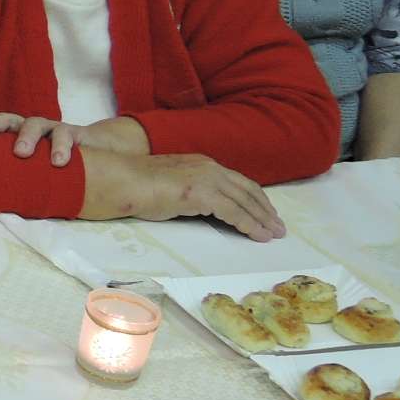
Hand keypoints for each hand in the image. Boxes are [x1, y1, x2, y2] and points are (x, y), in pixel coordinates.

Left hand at [0, 112, 98, 166]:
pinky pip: (66, 136)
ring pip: (36, 125)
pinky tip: (59, 162)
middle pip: (9, 120)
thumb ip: (12, 174)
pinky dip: (61, 147)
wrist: (97, 153)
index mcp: (15, 135)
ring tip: (22, 153)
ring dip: (28, 138)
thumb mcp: (31, 169)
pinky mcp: (73, 134)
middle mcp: (30, 129)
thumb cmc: (52, 165)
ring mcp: (50, 129)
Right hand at [120, 152, 286, 240]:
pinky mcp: (203, 194)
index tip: (265, 212)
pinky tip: (258, 235)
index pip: (238, 181)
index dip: (255, 198)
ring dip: (262, 219)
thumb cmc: (136, 186)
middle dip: (265, 209)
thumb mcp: (171, 184)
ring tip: (274, 234)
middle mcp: (210, 167)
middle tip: (277, 226)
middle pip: (248, 190)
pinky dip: (249, 225)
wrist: (122, 182)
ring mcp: (207, 179)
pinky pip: (234, 212)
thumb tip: (201, 207)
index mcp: (202, 163)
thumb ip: (191, 191)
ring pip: (246, 201)